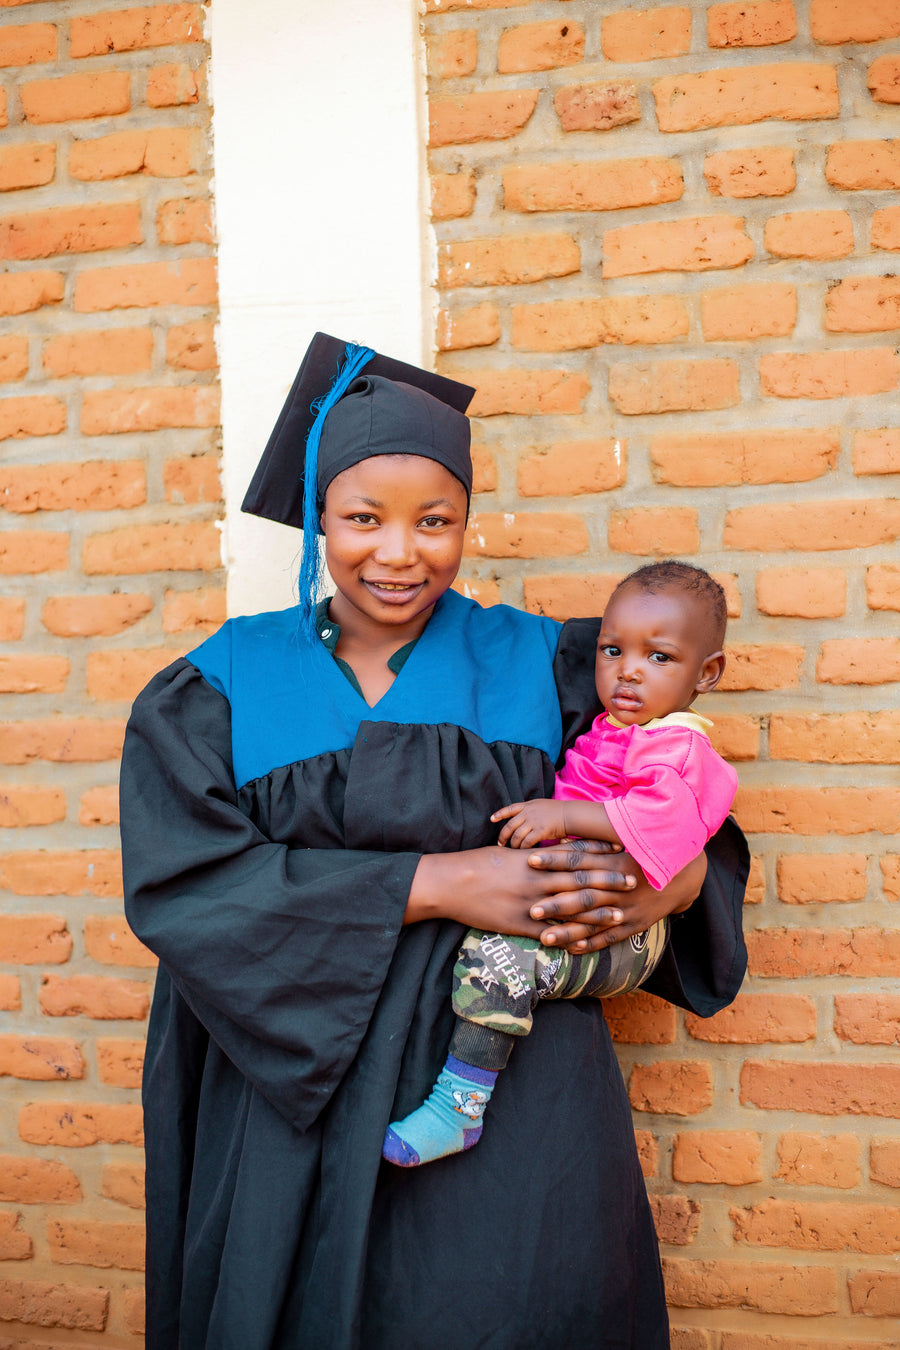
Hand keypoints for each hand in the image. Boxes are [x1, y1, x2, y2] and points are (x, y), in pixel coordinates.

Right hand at [406, 840, 629, 940]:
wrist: (451, 883)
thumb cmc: (477, 863)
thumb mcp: (507, 853)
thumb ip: (531, 855)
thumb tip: (549, 852)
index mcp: (535, 860)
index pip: (574, 854)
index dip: (599, 853)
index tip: (620, 851)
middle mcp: (538, 880)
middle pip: (581, 880)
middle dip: (609, 881)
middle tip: (633, 882)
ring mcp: (530, 905)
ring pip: (572, 909)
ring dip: (598, 913)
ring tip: (620, 915)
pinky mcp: (520, 926)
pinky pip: (550, 935)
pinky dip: (570, 940)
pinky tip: (586, 944)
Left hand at [490, 799, 565, 848]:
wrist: (571, 814)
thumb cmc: (559, 811)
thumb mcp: (542, 805)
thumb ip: (532, 811)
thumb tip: (524, 819)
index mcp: (528, 805)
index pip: (510, 808)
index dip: (499, 814)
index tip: (491, 819)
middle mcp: (528, 812)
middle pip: (509, 825)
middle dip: (503, 836)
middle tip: (500, 843)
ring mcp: (533, 821)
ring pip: (517, 835)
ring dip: (513, 844)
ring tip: (512, 850)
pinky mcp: (540, 831)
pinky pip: (527, 842)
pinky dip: (523, 848)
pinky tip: (522, 852)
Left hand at [528, 845, 706, 953]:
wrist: (685, 875)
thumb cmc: (647, 854)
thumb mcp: (625, 844)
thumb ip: (595, 845)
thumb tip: (562, 839)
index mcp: (616, 861)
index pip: (579, 860)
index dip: (554, 860)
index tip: (530, 860)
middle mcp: (620, 887)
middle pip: (584, 895)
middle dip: (557, 903)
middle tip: (531, 909)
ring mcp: (628, 909)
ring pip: (594, 921)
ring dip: (569, 931)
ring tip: (544, 938)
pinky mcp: (636, 925)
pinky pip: (611, 937)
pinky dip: (592, 944)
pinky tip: (572, 949)